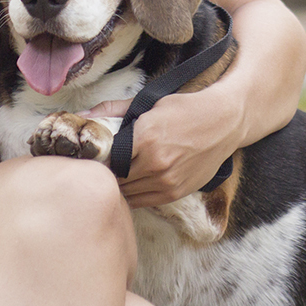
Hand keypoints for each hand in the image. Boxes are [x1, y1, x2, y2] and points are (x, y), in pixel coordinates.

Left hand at [85, 92, 238, 208]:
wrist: (223, 123)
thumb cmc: (185, 110)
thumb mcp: (149, 104)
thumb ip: (114, 111)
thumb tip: (82, 114)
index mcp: (145, 138)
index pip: (107, 158)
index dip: (98, 158)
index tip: (95, 154)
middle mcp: (155, 163)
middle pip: (115, 178)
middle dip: (108, 172)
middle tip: (103, 165)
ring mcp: (167, 181)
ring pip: (127, 193)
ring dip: (120, 185)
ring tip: (119, 173)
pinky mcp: (176, 192)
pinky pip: (143, 201)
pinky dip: (135, 193)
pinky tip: (134, 181)